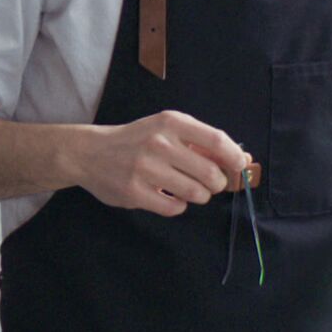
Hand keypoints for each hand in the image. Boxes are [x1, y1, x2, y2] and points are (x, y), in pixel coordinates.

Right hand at [73, 110, 247, 216]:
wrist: (89, 152)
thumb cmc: (135, 140)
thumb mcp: (164, 128)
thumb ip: (199, 141)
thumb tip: (242, 159)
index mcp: (170, 122)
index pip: (217, 142)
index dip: (235, 158)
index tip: (239, 167)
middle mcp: (158, 143)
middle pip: (210, 174)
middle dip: (216, 183)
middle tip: (207, 183)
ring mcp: (145, 169)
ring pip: (196, 194)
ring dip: (198, 196)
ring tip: (185, 189)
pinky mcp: (135, 192)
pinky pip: (175, 208)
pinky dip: (177, 206)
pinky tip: (166, 196)